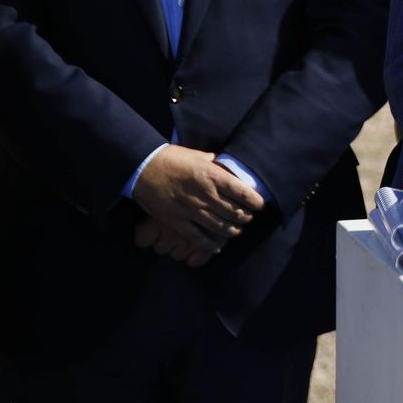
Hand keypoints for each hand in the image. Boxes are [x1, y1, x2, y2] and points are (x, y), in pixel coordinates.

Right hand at [132, 145, 264, 259]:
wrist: (143, 167)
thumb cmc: (172, 158)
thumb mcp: (199, 156)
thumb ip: (216, 164)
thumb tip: (230, 168)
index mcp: (213, 176)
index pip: (243, 193)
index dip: (255, 201)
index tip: (260, 205)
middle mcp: (206, 195)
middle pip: (235, 212)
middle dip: (245, 218)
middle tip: (248, 218)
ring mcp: (191, 210)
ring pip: (220, 227)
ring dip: (232, 231)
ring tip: (237, 230)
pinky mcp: (177, 221)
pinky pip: (198, 237)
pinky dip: (210, 244)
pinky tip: (217, 246)